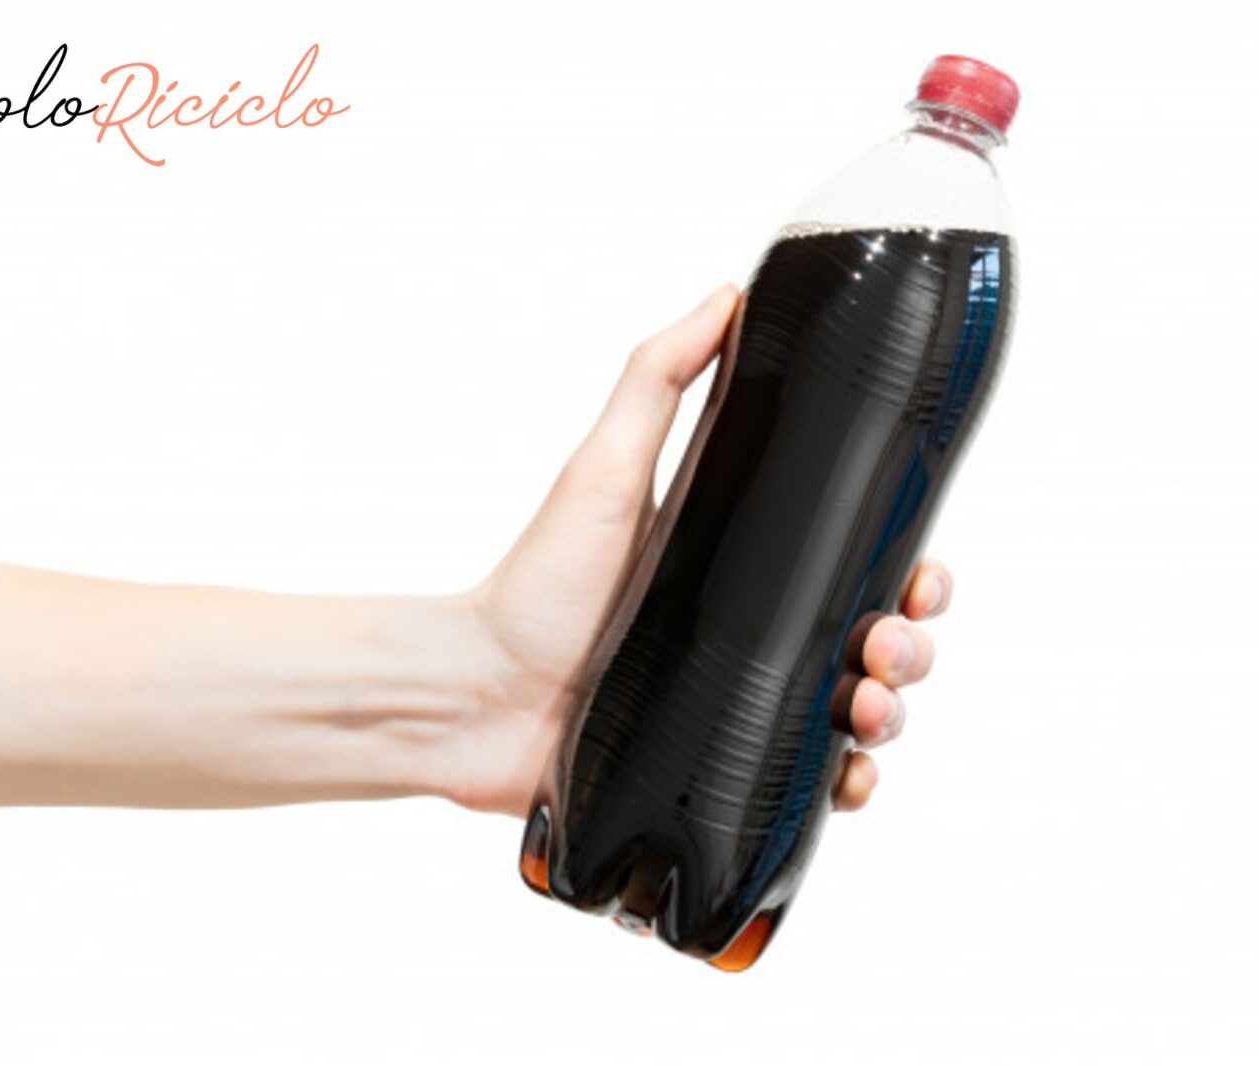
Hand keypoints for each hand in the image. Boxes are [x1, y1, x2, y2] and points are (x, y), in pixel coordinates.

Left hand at [445, 285, 953, 816]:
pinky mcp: (720, 771)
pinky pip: (810, 785)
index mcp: (740, 563)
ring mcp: (740, 707)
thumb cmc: (532, 587)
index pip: (854, 560)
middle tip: (886, 642)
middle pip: (874, 638)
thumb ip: (657, 379)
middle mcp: (751, 635)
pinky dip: (849, 784)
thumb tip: (727, 296)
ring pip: (859, 711)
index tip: (919, 571)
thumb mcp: (603, 471)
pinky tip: (850, 776)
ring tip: (869, 706)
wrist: (474, 698)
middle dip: (909, 642)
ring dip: (891, 709)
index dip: (907, 567)